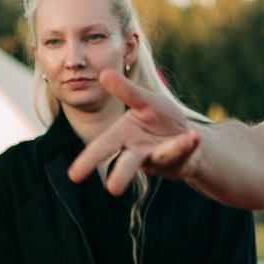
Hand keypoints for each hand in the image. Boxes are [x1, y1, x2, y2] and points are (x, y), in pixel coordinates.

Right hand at [69, 69, 199, 192]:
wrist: (187, 136)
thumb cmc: (159, 119)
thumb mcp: (144, 100)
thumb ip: (126, 90)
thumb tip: (103, 74)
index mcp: (123, 136)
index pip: (102, 147)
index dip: (87, 161)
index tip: (72, 176)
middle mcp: (137, 152)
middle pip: (126, 164)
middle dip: (121, 176)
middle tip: (112, 190)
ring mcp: (158, 158)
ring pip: (160, 158)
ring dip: (169, 152)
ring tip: (183, 142)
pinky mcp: (178, 161)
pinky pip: (182, 151)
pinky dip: (187, 144)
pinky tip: (192, 137)